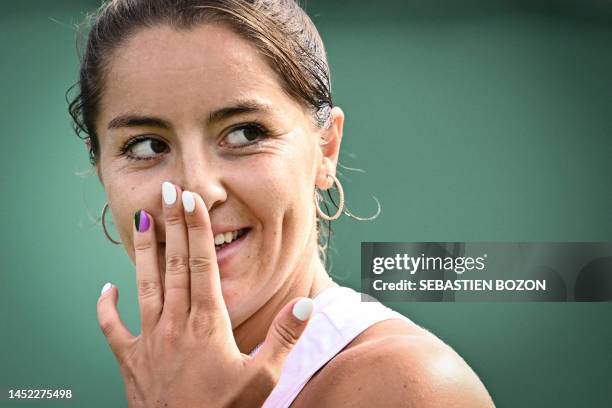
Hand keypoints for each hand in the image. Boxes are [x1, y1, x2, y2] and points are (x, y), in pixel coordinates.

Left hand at [96, 183, 313, 406]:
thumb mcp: (264, 378)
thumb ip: (285, 337)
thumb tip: (306, 303)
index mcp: (208, 323)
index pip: (201, 264)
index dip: (196, 229)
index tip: (191, 200)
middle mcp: (175, 324)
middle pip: (173, 264)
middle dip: (171, 225)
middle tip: (166, 192)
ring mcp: (149, 340)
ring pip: (144, 285)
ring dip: (144, 252)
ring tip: (142, 221)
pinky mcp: (130, 360)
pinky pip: (112, 328)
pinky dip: (106, 308)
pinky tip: (106, 289)